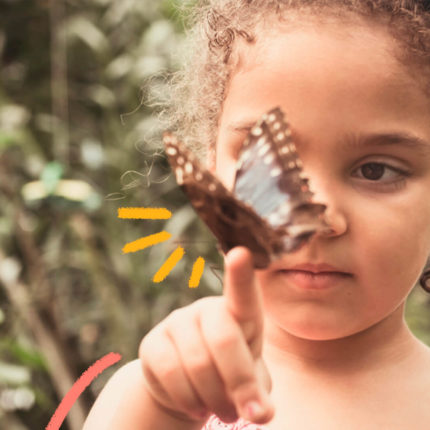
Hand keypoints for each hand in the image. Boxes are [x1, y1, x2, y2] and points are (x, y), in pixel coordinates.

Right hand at [139, 247, 273, 423]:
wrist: (190, 384)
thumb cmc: (230, 373)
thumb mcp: (251, 381)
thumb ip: (259, 394)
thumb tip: (261, 414)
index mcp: (238, 312)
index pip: (242, 292)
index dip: (240, 274)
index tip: (241, 253)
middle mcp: (206, 308)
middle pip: (224, 340)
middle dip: (239, 383)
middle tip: (244, 414)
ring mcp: (177, 321)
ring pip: (198, 364)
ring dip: (215, 400)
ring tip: (222, 412)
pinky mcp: (152, 342)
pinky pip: (171, 374)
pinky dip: (188, 400)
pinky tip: (196, 406)